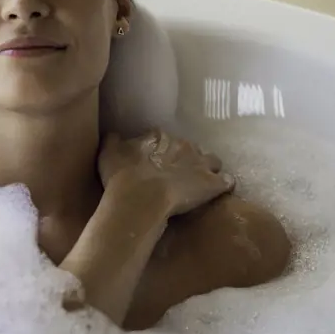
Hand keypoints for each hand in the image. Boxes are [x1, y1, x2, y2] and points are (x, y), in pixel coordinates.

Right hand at [98, 129, 234, 216]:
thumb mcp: (108, 153)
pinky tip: (218, 192)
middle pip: (189, 148)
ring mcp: (201, 164)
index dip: (160, 150)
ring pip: (212, 160)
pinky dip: (223, 185)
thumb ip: (113, 140)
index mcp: (159, 136)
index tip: (154, 161)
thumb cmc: (121, 177)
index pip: (163, 138)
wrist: (139, 199)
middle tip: (174, 176)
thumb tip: (114, 134)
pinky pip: (226, 181)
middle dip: (184, 159)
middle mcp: (183, 144)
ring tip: (199, 183)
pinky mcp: (213, 184)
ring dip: (207, 169)